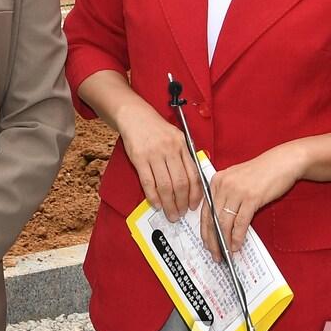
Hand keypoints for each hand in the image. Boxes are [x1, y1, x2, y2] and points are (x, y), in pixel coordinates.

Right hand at [117, 103, 201, 220]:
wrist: (134, 116)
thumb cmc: (156, 129)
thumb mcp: (176, 137)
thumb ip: (184, 156)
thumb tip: (191, 183)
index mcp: (182, 146)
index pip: (193, 175)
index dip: (195, 194)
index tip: (193, 206)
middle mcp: (170, 150)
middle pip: (180, 183)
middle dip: (181, 203)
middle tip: (180, 214)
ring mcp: (154, 154)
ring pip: (165, 185)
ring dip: (168, 203)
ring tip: (170, 213)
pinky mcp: (139, 158)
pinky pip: (148, 182)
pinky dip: (153, 196)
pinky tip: (156, 204)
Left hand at [201, 144, 300, 258]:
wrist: (281, 163)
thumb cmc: (260, 173)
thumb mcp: (235, 180)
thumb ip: (225, 197)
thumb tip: (219, 223)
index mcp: (216, 181)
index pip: (205, 210)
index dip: (205, 230)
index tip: (206, 244)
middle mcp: (222, 185)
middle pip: (212, 218)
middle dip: (212, 240)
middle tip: (214, 254)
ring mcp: (236, 191)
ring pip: (224, 222)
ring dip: (224, 241)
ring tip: (226, 254)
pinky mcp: (251, 198)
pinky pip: (240, 222)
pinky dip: (238, 236)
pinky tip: (237, 245)